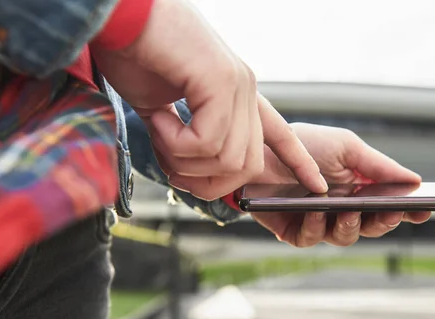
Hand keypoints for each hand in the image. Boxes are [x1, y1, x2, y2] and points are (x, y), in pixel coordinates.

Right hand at [92, 0, 325, 199]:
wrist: (116, 15)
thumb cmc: (134, 55)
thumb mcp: (164, 109)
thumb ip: (184, 139)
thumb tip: (186, 173)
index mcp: (236, 94)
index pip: (280, 134)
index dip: (298, 161)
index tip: (317, 186)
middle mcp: (244, 89)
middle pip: (248, 166)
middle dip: (206, 182)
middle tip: (171, 165)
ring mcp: (236, 84)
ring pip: (228, 160)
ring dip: (183, 160)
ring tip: (157, 130)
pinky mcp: (220, 81)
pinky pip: (208, 142)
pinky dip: (175, 144)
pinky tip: (158, 119)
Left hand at [251, 123, 430, 246]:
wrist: (261, 147)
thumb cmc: (305, 145)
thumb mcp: (345, 146)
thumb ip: (378, 165)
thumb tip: (415, 181)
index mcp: (360, 190)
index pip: (389, 207)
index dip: (408, 212)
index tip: (425, 210)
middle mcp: (342, 210)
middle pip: (372, 227)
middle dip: (383, 222)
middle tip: (390, 211)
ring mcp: (319, 222)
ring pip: (345, 238)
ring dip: (350, 225)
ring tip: (349, 210)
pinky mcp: (294, 231)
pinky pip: (310, 239)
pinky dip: (315, 227)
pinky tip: (315, 213)